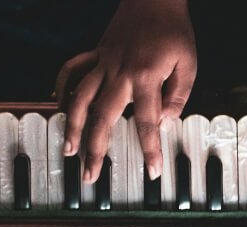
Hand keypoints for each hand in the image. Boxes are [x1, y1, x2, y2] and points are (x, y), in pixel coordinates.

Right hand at [56, 0, 196, 182]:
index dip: (150, 149)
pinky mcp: (95, 54)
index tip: (152, 172)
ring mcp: (103, 63)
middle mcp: (119, 74)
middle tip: (90, 176)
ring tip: (69, 150)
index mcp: (146, 78)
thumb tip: (166, 121)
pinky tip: (58, 106)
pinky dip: (61, 87)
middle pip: (102, 118)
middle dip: (95, 150)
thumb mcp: (188, 63)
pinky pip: (72, 70)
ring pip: (80, 98)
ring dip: (72, 126)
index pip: (147, 122)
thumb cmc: (173, 31)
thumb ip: (179, 95)